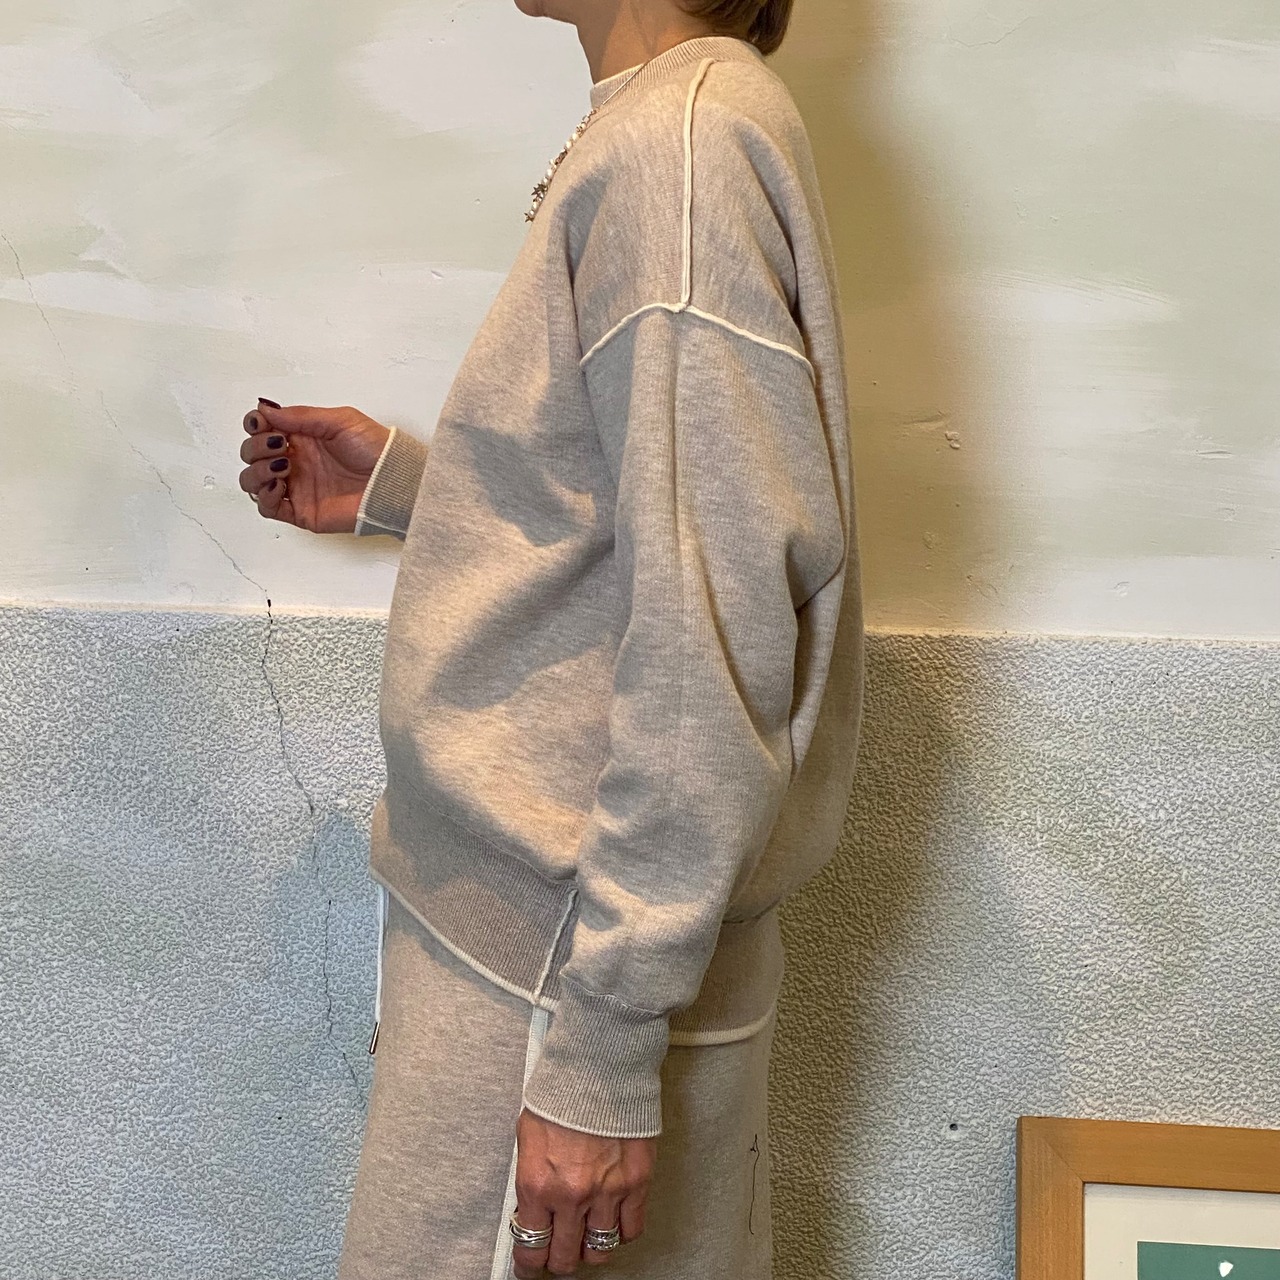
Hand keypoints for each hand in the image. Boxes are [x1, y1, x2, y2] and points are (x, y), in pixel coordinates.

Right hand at [238, 401, 390, 532]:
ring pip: (253, 481)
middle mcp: (295, 461)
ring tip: (282, 466)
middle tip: (279, 445)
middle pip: (251, 454)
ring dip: (256, 471)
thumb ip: (300, 416)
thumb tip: (266, 409)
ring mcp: (296, 486)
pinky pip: (267, 507)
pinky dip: (264, 496)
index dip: (254, 425)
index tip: (262, 424)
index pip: (261, 430)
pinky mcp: (301, 511)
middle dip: (256, 447)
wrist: (392, 480)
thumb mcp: (339, 420)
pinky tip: (280, 484)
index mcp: (302, 437)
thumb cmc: (376, 449)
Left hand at [512, 1108, 655, 1278]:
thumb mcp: (528, 1137)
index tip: (531, 1265)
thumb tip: (533, 1207)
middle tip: (559, 1251)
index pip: (531, 1248)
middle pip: (566, 1258)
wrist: (599, 1066)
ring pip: (600, 1251)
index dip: (530, 1264)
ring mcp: (607, 1192)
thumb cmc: (562, 1093)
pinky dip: (621, 1232)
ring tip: (587, 1236)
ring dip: (590, 1248)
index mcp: (538, 1185)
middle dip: (559, 1259)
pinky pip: (631, 1229)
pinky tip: (613, 1222)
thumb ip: (532, 1178)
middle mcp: (571, 1196)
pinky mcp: (637, 1182)